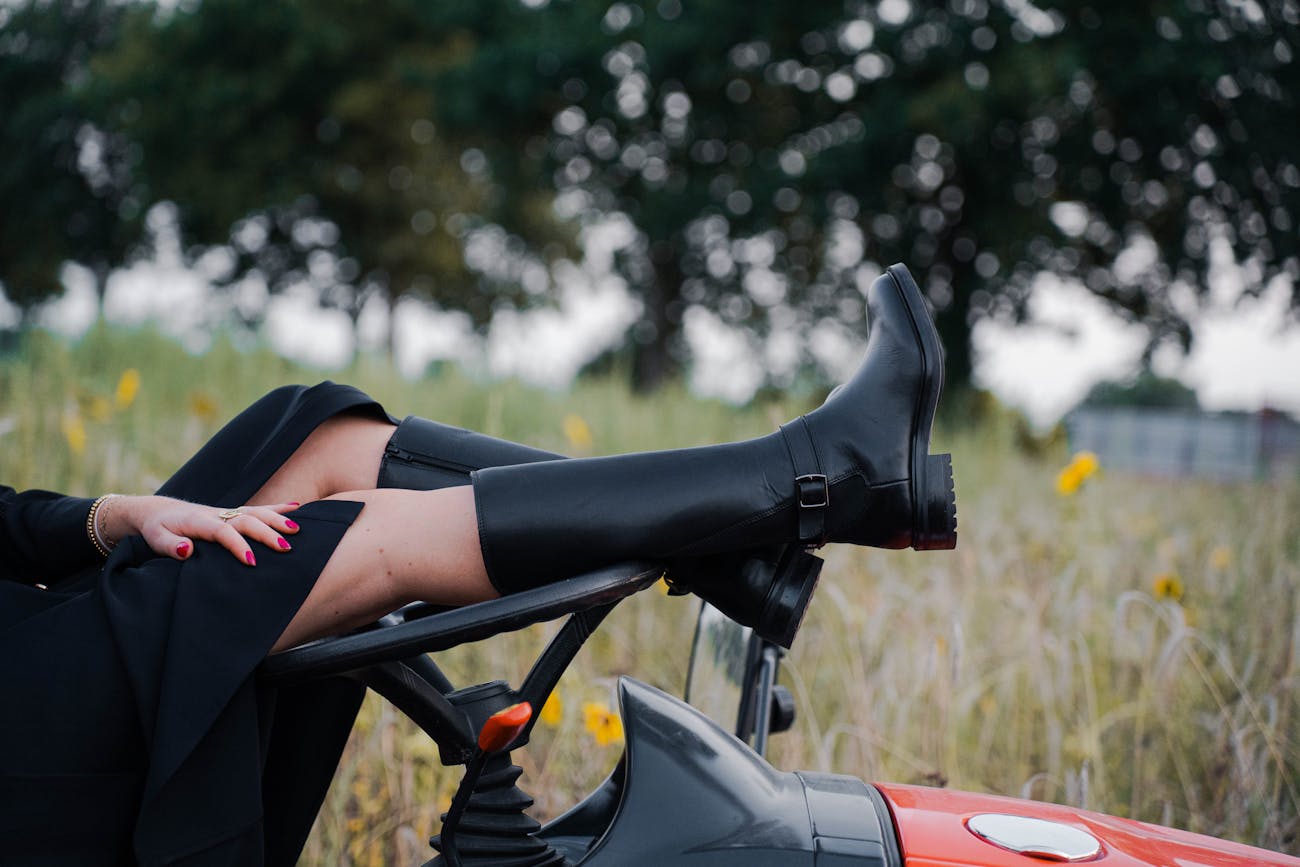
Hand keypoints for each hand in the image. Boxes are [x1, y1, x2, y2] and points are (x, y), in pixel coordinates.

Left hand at [100, 495, 302, 565]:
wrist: (158, 512)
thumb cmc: (157, 529)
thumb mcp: (154, 538)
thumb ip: (168, 545)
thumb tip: (186, 550)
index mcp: (198, 522)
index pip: (223, 531)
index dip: (238, 545)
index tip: (251, 561)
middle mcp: (216, 514)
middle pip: (246, 520)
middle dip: (267, 533)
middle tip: (286, 548)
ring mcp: (226, 512)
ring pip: (256, 512)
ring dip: (277, 520)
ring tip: (297, 530)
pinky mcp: (232, 513)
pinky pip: (257, 509)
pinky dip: (278, 508)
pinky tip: (297, 508)